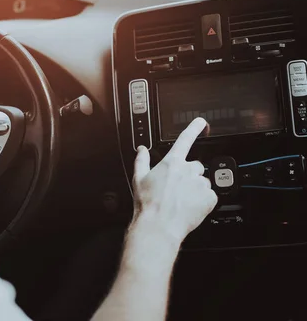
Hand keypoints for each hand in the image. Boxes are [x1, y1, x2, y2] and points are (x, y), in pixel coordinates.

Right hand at [131, 118, 217, 243]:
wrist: (159, 226)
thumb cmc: (148, 204)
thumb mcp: (138, 179)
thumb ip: (142, 160)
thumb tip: (142, 149)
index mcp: (171, 163)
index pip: (185, 140)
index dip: (194, 128)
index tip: (201, 122)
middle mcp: (188, 170)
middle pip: (195, 166)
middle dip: (188, 175)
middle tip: (178, 189)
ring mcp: (200, 183)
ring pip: (202, 182)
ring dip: (195, 189)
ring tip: (182, 201)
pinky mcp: (209, 198)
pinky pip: (210, 196)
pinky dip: (202, 201)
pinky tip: (190, 207)